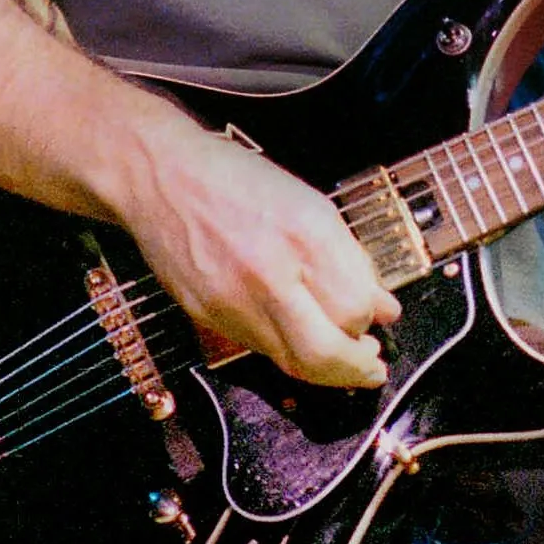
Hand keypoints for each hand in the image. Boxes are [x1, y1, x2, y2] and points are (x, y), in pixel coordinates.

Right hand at [121, 104, 401, 388]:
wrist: (161, 176)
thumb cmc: (237, 180)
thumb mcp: (308, 204)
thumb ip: (348, 259)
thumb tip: (382, 306)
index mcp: (304, 233)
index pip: (355, 305)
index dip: (372, 317)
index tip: (382, 317)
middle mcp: (270, 273)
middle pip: (325, 351)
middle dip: (356, 367)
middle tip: (372, 365)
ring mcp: (234, 301)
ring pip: (292, 361)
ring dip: (324, 366)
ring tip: (342, 355)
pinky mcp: (207, 317)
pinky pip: (260, 348)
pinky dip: (286, 349)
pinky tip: (298, 336)